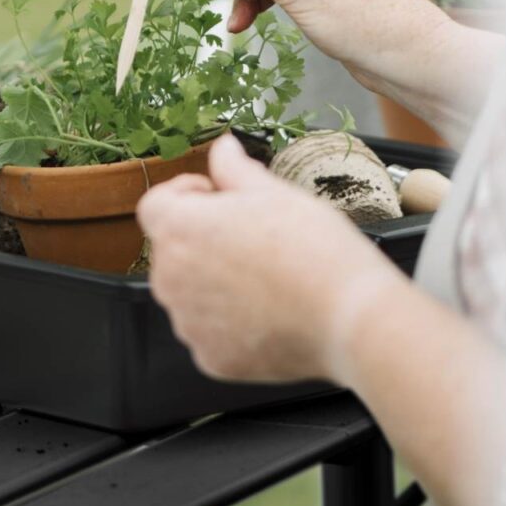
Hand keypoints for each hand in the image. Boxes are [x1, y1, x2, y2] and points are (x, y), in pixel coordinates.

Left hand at [136, 134, 404, 383]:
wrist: (349, 318)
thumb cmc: (314, 250)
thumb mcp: (273, 191)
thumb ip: (233, 167)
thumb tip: (222, 148)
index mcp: (178, 229)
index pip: (156, 205)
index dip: (185, 194)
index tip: (215, 196)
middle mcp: (170, 278)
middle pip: (173, 249)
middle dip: (203, 237)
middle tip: (250, 235)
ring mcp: (188, 323)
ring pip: (190, 291)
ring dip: (214, 279)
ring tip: (265, 274)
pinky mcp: (210, 358)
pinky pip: (209, 330)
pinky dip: (230, 321)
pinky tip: (268, 308)